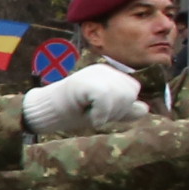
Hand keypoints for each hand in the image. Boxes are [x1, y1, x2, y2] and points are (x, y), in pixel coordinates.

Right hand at [25, 61, 144, 136]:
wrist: (44, 112)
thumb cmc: (71, 112)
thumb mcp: (103, 112)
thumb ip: (123, 110)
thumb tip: (145, 109)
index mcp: (108, 74)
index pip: (132, 89)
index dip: (123, 106)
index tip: (103, 114)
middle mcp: (103, 70)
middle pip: (130, 92)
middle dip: (118, 111)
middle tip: (97, 115)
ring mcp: (93, 74)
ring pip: (121, 96)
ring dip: (109, 114)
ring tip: (92, 115)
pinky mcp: (84, 81)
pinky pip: (105, 98)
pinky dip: (101, 114)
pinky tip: (91, 119)